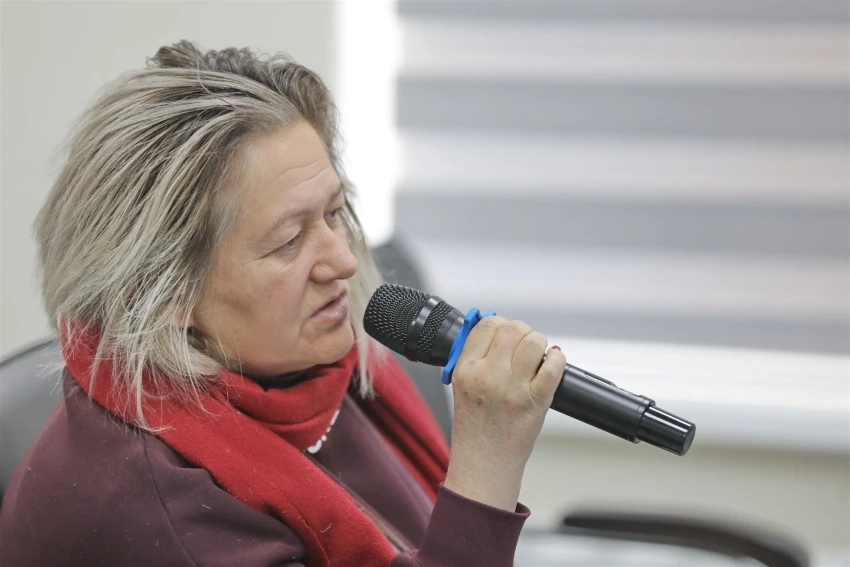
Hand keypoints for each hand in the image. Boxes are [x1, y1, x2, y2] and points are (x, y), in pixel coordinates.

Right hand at [443, 316, 565, 510]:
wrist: (484, 465)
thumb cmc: (475, 429)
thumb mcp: (462, 387)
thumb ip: (476, 358)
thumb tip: (495, 332)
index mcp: (466, 370)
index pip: (487, 325)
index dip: (500, 324)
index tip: (504, 332)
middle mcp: (488, 375)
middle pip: (512, 329)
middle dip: (522, 331)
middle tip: (523, 345)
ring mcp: (513, 388)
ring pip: (534, 342)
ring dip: (539, 344)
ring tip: (537, 356)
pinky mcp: (535, 401)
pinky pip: (553, 367)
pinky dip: (557, 361)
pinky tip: (552, 364)